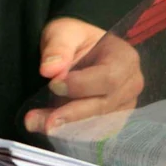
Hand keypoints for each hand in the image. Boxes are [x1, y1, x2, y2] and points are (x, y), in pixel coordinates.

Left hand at [24, 18, 143, 133]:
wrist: (76, 50)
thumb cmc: (73, 38)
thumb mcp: (62, 32)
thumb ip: (57, 48)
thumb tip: (49, 70)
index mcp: (125, 58)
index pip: (109, 78)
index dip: (81, 85)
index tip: (53, 84)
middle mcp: (130, 85)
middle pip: (104, 105)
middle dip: (71, 113)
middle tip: (41, 119)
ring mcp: (123, 105)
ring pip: (97, 123)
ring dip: (65, 127)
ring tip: (35, 122)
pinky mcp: (112, 120)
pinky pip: (92, 132)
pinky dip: (68, 132)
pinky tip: (44, 126)